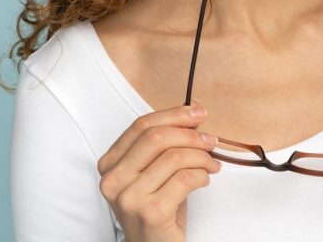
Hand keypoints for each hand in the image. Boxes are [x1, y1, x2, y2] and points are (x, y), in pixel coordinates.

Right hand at [97, 104, 220, 241]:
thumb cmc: (158, 208)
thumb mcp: (156, 171)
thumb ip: (168, 142)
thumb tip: (194, 109)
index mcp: (110, 164)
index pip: (141, 126)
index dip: (173, 115)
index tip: (198, 113)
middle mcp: (113, 180)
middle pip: (156, 138)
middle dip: (190, 134)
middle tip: (211, 140)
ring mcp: (129, 197)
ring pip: (174, 157)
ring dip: (202, 157)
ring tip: (212, 164)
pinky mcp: (150, 212)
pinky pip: (185, 179)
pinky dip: (202, 175)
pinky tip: (204, 180)